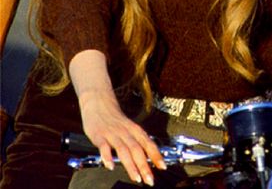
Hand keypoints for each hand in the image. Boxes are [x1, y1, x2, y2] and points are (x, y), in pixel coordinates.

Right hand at [69, 49, 164, 185]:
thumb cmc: (115, 117)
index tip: (162, 167)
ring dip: (131, 165)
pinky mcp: (99, 135)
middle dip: (144, 166)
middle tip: (150, 180)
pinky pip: (103, 146)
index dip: (156, 155)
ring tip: (136, 178)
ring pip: (123, 149)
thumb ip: (136, 141)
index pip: (148, 143)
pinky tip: (110, 166)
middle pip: (137, 149)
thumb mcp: (128, 127)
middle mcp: (125, 131)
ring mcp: (112, 133)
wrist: (98, 101)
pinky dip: (107, 156)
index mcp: (134, 129)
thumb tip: (147, 156)